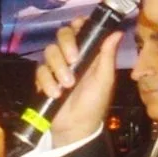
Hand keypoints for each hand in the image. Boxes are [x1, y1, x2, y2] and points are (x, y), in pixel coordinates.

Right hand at [35, 17, 123, 146]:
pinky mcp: (44, 79)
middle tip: (73, 60)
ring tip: (66, 86)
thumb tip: (117, 32)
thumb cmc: (94, 105)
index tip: (78, 30)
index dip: (78, 26)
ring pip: (50, 52)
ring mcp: (57, 67)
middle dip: (66, 45)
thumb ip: (107, 56)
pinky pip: (40, 70)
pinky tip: (55, 93)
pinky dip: (46, 81)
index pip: (81, 29)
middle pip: (62, 35)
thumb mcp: (104, 81)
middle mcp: (72, 57)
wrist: (76, 129)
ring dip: (57, 67)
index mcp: (89, 54)